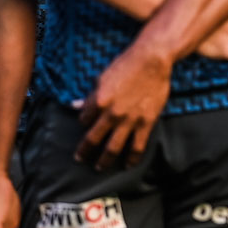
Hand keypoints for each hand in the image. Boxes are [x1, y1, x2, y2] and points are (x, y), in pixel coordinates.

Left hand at [77, 45, 171, 169]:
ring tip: (100, 167)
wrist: (152, 60)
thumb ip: (90, 96)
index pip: (84, 120)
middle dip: (85, 151)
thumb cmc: (126, 64)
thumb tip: (74, 106)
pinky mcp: (145, 123)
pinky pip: (137, 146)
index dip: (83, 123)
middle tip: (80, 158)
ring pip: (113, 148)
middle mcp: (111, 114)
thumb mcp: (102, 77)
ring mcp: (128, 120)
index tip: (86, 126)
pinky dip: (131, 158)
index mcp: (98, 101)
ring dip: (104, 160)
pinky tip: (128, 165)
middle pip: (93, 139)